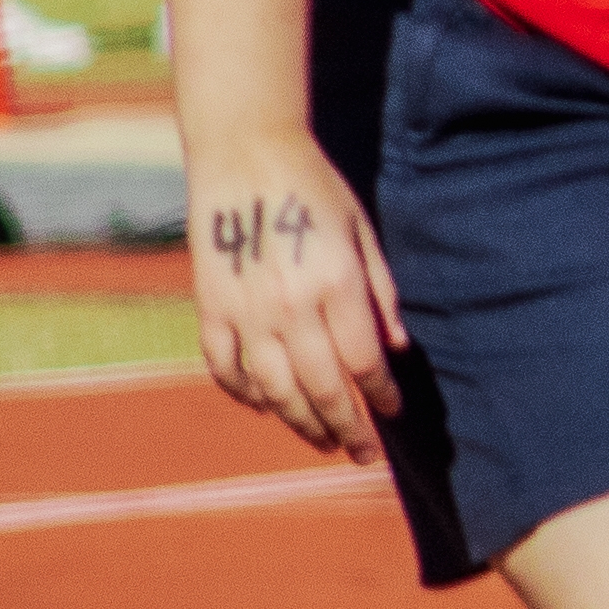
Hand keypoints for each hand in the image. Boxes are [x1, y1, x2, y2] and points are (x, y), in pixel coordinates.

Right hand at [187, 137, 405, 460]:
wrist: (244, 154)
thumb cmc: (315, 188)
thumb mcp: (362, 232)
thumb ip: (380, 292)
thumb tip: (397, 349)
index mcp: (333, 284)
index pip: (363, 362)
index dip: (380, 394)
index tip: (392, 412)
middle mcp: (289, 306)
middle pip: (321, 387)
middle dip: (346, 427)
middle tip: (363, 454)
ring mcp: (244, 310)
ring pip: (273, 389)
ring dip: (300, 423)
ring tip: (322, 442)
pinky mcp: (211, 307)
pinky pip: (226, 368)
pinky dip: (244, 394)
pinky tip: (265, 407)